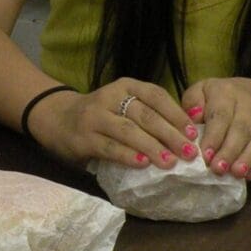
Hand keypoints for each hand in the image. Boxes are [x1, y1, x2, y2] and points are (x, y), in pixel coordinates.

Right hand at [27, 78, 200, 169]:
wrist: (56, 118)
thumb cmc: (101, 115)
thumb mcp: (123, 105)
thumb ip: (147, 115)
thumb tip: (183, 136)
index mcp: (125, 86)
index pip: (156, 96)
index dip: (176, 114)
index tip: (193, 133)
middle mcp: (109, 97)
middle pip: (145, 115)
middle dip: (170, 134)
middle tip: (189, 153)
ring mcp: (94, 117)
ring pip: (129, 131)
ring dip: (152, 147)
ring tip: (170, 162)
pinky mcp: (83, 138)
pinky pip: (109, 147)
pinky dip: (127, 156)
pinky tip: (143, 164)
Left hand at [181, 78, 250, 180]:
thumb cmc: (220, 97)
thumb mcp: (202, 90)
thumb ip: (193, 102)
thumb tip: (193, 118)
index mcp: (226, 93)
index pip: (221, 115)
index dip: (214, 136)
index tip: (205, 155)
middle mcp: (248, 105)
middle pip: (240, 129)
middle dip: (229, 151)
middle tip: (217, 169)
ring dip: (246, 158)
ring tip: (235, 173)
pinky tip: (247, 175)